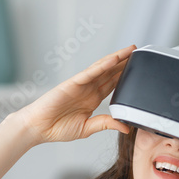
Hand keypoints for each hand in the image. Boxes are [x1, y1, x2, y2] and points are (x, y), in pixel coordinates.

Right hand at [12, 45, 134, 144]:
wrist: (38, 127)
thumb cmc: (57, 128)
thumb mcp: (87, 128)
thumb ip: (105, 124)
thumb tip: (126, 127)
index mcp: (92, 99)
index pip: (113, 85)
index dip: (125, 76)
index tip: (140, 71)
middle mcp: (88, 89)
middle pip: (111, 73)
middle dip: (125, 63)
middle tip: (140, 54)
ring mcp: (81, 85)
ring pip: (103, 68)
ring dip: (117, 58)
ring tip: (131, 50)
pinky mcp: (73, 83)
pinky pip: (90, 72)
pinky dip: (102, 65)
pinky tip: (114, 59)